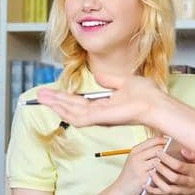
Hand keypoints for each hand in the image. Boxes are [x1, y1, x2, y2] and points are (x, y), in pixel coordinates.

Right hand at [34, 73, 168, 127]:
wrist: (155, 103)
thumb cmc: (147, 95)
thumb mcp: (125, 82)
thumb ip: (110, 80)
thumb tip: (98, 76)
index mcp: (104, 106)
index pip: (79, 103)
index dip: (65, 97)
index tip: (52, 91)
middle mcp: (99, 114)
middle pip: (71, 108)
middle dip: (55, 100)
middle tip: (39, 94)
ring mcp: (98, 117)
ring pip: (70, 113)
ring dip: (55, 104)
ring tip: (42, 97)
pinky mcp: (99, 118)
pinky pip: (77, 116)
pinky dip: (65, 109)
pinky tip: (55, 102)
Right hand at [106, 137, 168, 194]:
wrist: (120, 191)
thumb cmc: (130, 176)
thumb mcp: (134, 160)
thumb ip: (146, 151)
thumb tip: (163, 143)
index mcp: (135, 150)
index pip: (154, 139)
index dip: (165, 141)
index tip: (170, 146)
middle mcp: (136, 157)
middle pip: (159, 149)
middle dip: (167, 153)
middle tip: (172, 158)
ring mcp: (139, 167)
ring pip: (160, 160)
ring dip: (167, 163)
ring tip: (170, 167)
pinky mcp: (143, 178)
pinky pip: (158, 173)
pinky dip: (163, 173)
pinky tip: (165, 176)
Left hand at [148, 146, 194, 194]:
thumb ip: (194, 156)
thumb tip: (183, 149)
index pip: (180, 167)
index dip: (169, 160)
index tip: (160, 152)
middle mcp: (189, 183)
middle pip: (173, 178)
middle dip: (162, 169)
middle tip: (153, 161)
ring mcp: (183, 190)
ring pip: (168, 189)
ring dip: (157, 181)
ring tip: (150, 172)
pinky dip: (154, 191)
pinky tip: (146, 185)